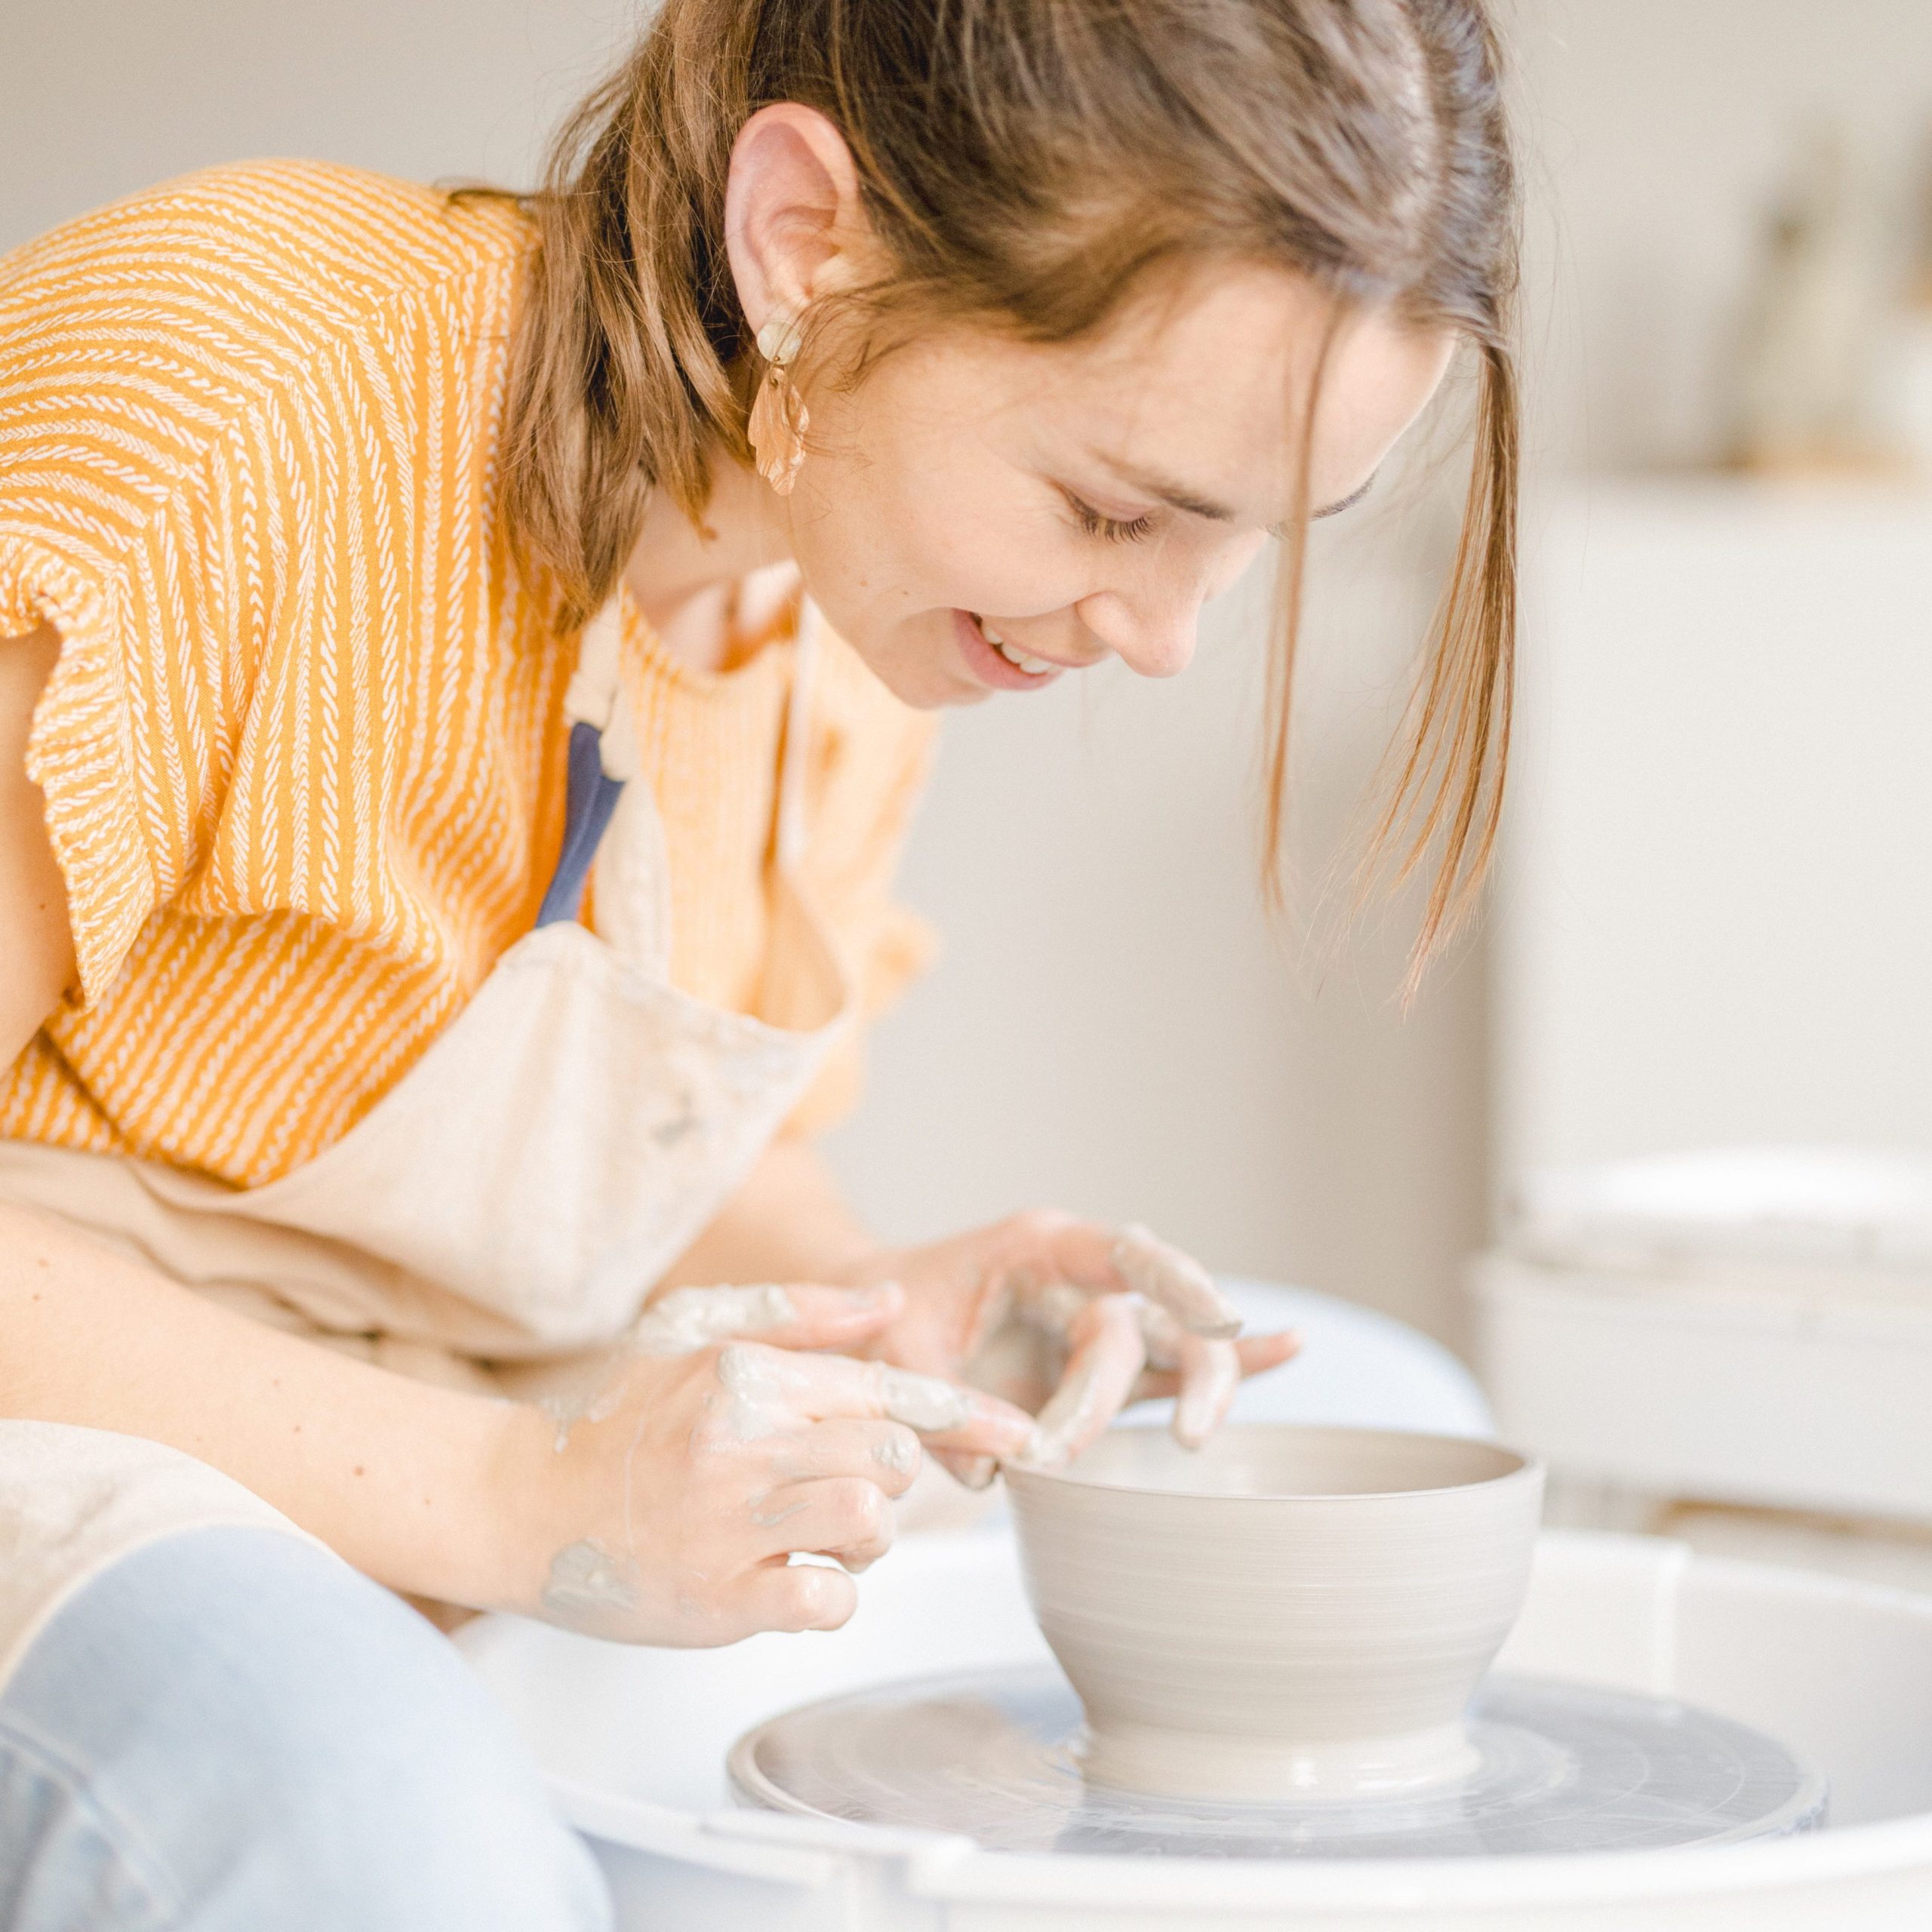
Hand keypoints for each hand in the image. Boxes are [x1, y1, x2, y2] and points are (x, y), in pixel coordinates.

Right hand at [500, 1283, 1035, 1644]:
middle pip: (890, 1457)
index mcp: (745, 1375)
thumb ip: (797, 1312)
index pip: (885, 1386)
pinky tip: (788, 1578)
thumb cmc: (615, 1418)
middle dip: (887, 1472)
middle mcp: (742, 1445)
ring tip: (813, 1529)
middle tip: (839, 1479)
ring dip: (864, 1536)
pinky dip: (829, 1598)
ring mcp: (729, 1527)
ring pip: (871, 1526)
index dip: (965, 1413)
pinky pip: (829, 1603)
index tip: (1021, 1433)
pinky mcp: (718, 1604)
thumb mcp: (694, 1332)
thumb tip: (890, 1298)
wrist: (517, 1506)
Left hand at [820, 1214, 1299, 1476]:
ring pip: (1176, 1341)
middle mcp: (1083, 1277)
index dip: (1176, 1278)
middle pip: (1150, 1318)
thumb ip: (941, 1408)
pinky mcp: (1106, 1366)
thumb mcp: (896, 1354)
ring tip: (1195, 1433)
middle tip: (1153, 1438)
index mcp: (1038, 1248)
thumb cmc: (890, 1318)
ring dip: (1203, 1381)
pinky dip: (1228, 1364)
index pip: (1123, 1253)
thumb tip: (994, 1471)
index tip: (1218, 1316)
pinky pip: (1170, 1365)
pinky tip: (1290, 1348)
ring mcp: (1100, 1320)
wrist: (880, 1316)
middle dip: (1148, 1380)